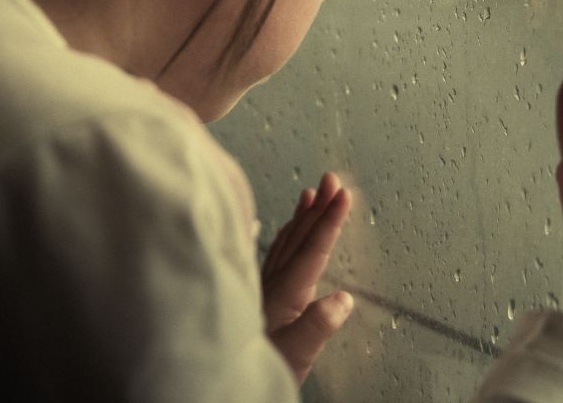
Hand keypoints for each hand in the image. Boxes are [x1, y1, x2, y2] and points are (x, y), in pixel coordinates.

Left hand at [262, 171, 353, 384]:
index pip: (311, 250)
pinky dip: (280, 237)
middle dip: (317, 207)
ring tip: (311, 193)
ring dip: (300, 217)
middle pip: (297, 238)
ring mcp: (261, 290)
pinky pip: (271, 256)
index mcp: (283, 296)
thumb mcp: (295, 357)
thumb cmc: (256, 375)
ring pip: (283, 243)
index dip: (329, 220)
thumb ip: (315, 328)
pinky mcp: (256, 297)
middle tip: (333, 179)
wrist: (219, 386)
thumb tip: (342, 299)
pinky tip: (278, 230)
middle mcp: (270, 287)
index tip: (343, 193)